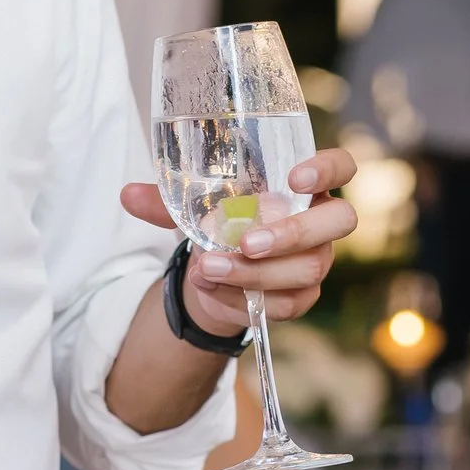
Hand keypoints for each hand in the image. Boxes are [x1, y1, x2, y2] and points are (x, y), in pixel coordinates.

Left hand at [121, 147, 358, 335]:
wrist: (215, 273)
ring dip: (255, 272)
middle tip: (246, 242)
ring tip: (209, 268)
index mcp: (303, 186)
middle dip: (291, 233)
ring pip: (307, 268)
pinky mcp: (304, 297)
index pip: (342, 166)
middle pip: (340, 221)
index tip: (295, 177)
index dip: (328, 168)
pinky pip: (286, 303)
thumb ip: (164, 201)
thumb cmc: (218, 224)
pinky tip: (212, 289)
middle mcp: (321, 221)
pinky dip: (244, 297)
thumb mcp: (192, 209)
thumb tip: (126, 195)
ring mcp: (317, 260)